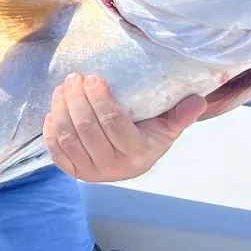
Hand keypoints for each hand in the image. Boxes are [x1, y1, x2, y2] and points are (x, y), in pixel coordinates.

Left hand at [43, 73, 205, 183]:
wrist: (133, 162)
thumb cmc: (149, 137)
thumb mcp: (168, 127)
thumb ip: (181, 114)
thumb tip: (199, 100)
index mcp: (136, 153)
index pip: (113, 124)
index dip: (99, 99)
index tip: (92, 78)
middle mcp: (112, 167)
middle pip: (88, 129)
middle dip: (77, 100)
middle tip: (74, 78)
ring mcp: (91, 172)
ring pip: (69, 138)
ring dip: (61, 111)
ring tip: (62, 89)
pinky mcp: (75, 172)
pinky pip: (57, 153)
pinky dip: (51, 132)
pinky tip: (52, 111)